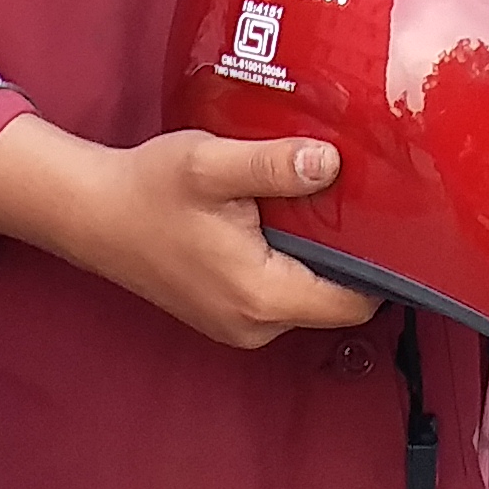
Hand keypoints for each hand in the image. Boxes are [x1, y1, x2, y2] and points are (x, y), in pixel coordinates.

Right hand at [0, 121, 373, 349]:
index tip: (395, 220)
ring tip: (320, 203)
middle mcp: (256, 325)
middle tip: (360, 198)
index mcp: (263, 296)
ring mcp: (241, 325)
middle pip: (337, 299)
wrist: (93, 214)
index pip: (355, 300)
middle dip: (351, 254)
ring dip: (318, 256)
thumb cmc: (149, 189)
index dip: (382, 264)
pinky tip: (282, 220)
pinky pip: (282, 293)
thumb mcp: (212, 165)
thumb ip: (273, 165)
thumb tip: (331, 163)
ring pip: (309, 295)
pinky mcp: (228, 313)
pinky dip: (291, 261)